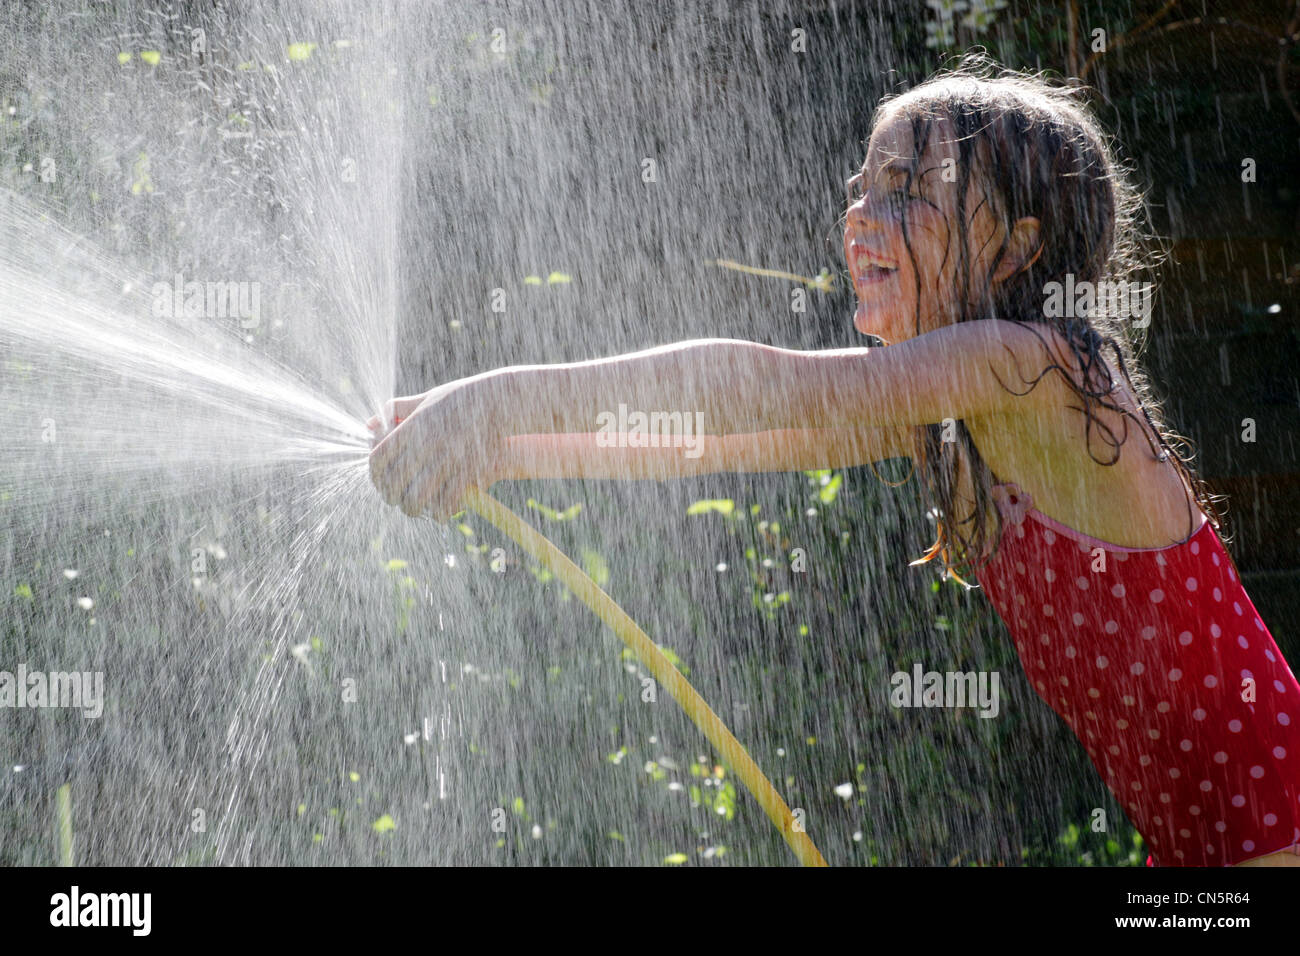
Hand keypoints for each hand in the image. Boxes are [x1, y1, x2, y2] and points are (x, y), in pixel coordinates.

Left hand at [368, 375, 510, 519]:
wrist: (500, 399)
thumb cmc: (462, 397)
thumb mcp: (427, 398)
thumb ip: (397, 410)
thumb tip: (369, 425)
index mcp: (412, 427)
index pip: (378, 459)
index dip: (375, 476)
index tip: (381, 482)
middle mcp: (425, 444)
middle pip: (394, 483)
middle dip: (391, 497)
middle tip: (397, 500)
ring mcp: (446, 459)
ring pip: (416, 498)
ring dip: (412, 509)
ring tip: (415, 509)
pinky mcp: (467, 471)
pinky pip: (446, 502)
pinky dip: (440, 513)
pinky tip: (440, 513)